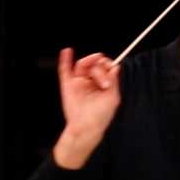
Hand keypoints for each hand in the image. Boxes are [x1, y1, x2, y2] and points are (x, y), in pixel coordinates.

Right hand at [52, 48, 119, 168]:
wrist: (86, 128)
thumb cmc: (100, 116)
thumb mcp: (113, 97)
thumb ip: (114, 81)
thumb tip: (114, 66)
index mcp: (102, 83)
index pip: (105, 67)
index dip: (108, 65)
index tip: (110, 69)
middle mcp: (90, 81)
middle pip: (94, 64)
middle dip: (100, 69)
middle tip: (103, 82)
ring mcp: (79, 82)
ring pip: (82, 64)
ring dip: (89, 63)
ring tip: (92, 71)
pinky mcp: (68, 85)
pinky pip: (65, 69)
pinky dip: (65, 59)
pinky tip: (67, 52)